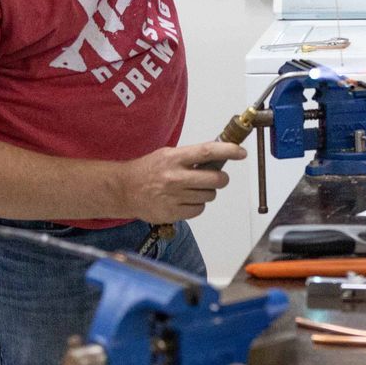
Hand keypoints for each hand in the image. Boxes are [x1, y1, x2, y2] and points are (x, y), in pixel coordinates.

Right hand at [114, 141, 245, 222]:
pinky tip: (185, 200)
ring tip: (193, 189)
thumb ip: (191, 156)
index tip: (241, 152)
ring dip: (207, 192)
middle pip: (214, 179)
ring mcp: (174, 197)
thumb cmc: (148, 171)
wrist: (124, 190)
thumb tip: (218, 155)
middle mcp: (175, 177)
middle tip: (218, 178)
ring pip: (209, 196)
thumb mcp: (167, 155)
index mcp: (174, 158)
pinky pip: (198, 210)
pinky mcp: (173, 213)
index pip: (207, 152)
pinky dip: (197, 205)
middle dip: (221, 179)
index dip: (228, 151)